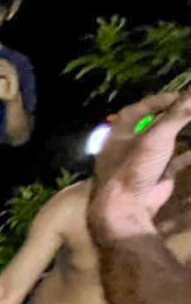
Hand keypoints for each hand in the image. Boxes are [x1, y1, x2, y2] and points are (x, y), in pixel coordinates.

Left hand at [91, 93, 190, 229]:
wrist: (128, 207)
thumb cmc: (134, 166)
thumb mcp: (156, 136)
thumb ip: (177, 114)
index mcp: (119, 134)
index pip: (136, 111)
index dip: (156, 101)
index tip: (180, 96)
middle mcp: (129, 146)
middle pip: (153, 125)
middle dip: (173, 116)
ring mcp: (144, 162)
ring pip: (166, 142)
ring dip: (183, 133)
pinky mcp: (157, 176)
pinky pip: (177, 160)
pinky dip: (190, 153)